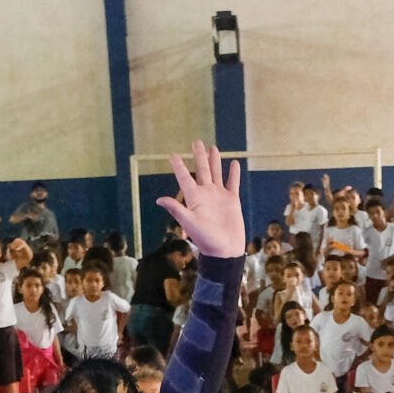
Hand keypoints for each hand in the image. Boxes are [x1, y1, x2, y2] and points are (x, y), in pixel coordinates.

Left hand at [155, 143, 244, 259]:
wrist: (225, 251)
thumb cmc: (206, 239)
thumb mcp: (190, 223)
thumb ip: (176, 209)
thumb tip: (159, 199)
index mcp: (194, 198)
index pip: (184, 178)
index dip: (179, 166)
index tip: (173, 155)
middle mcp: (206, 194)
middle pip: (202, 170)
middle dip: (199, 156)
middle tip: (197, 141)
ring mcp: (219, 197)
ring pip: (216, 174)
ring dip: (215, 161)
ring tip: (213, 148)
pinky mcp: (232, 201)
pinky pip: (233, 183)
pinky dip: (234, 173)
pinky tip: (234, 163)